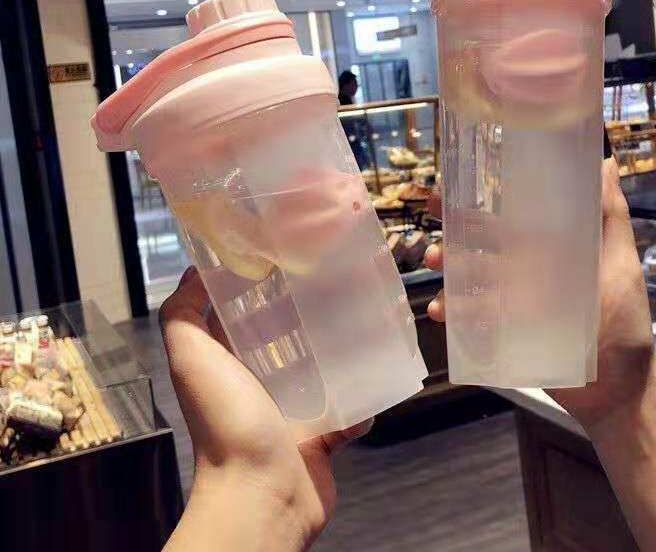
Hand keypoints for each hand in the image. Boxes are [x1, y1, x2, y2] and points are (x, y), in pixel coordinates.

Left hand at [160, 267, 371, 550]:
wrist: (261, 493)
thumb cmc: (225, 423)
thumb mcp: (190, 358)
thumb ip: (183, 313)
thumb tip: (196, 269)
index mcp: (227, 364)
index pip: (240, 314)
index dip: (256, 285)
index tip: (284, 256)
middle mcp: (258, 385)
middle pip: (285, 338)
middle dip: (306, 312)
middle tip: (335, 282)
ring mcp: (292, 411)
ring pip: (321, 369)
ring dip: (341, 349)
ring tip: (365, 317)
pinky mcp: (323, 434)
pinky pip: (350, 408)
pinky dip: (363, 395)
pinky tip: (378, 368)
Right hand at [424, 157, 655, 431]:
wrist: (619, 391)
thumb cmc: (624, 322)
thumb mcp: (621, 265)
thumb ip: (610, 218)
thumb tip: (605, 161)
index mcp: (549, 250)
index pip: (510, 218)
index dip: (482, 202)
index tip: (452, 188)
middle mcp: (526, 271)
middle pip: (482, 245)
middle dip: (454, 232)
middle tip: (432, 216)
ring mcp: (513, 304)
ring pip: (472, 280)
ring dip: (448, 270)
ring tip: (433, 264)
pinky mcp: (505, 334)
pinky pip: (472, 320)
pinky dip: (453, 314)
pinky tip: (440, 313)